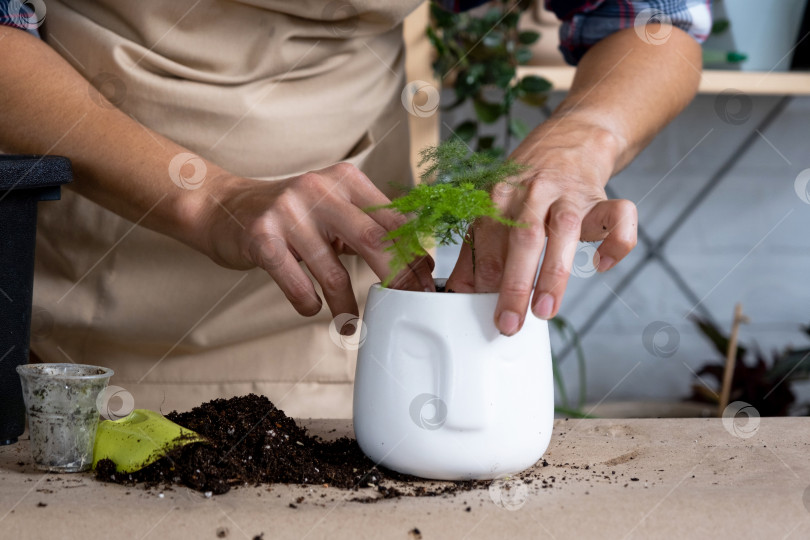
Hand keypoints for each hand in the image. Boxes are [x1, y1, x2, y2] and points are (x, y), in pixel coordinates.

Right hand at [200, 163, 434, 318]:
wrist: (223, 206)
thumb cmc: (291, 214)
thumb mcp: (333, 204)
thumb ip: (369, 224)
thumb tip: (416, 261)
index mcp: (345, 179)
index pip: (393, 221)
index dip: (414, 256)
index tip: (424, 283)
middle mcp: (319, 190)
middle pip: (375, 241)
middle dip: (397, 280)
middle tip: (404, 305)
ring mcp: (288, 213)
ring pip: (334, 273)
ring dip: (347, 308)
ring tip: (351, 325)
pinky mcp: (261, 238)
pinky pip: (297, 285)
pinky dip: (309, 304)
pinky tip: (313, 308)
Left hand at [446, 121, 637, 334]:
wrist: (570, 139)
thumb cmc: (527, 185)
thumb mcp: (495, 206)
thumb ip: (479, 248)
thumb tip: (459, 293)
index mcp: (499, 196)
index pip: (486, 241)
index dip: (480, 279)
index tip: (476, 312)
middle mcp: (533, 192)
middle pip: (521, 238)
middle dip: (512, 284)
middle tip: (508, 323)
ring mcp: (569, 194)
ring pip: (563, 231)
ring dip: (553, 273)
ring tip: (545, 310)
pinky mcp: (600, 197)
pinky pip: (618, 216)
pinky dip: (616, 242)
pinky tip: (602, 265)